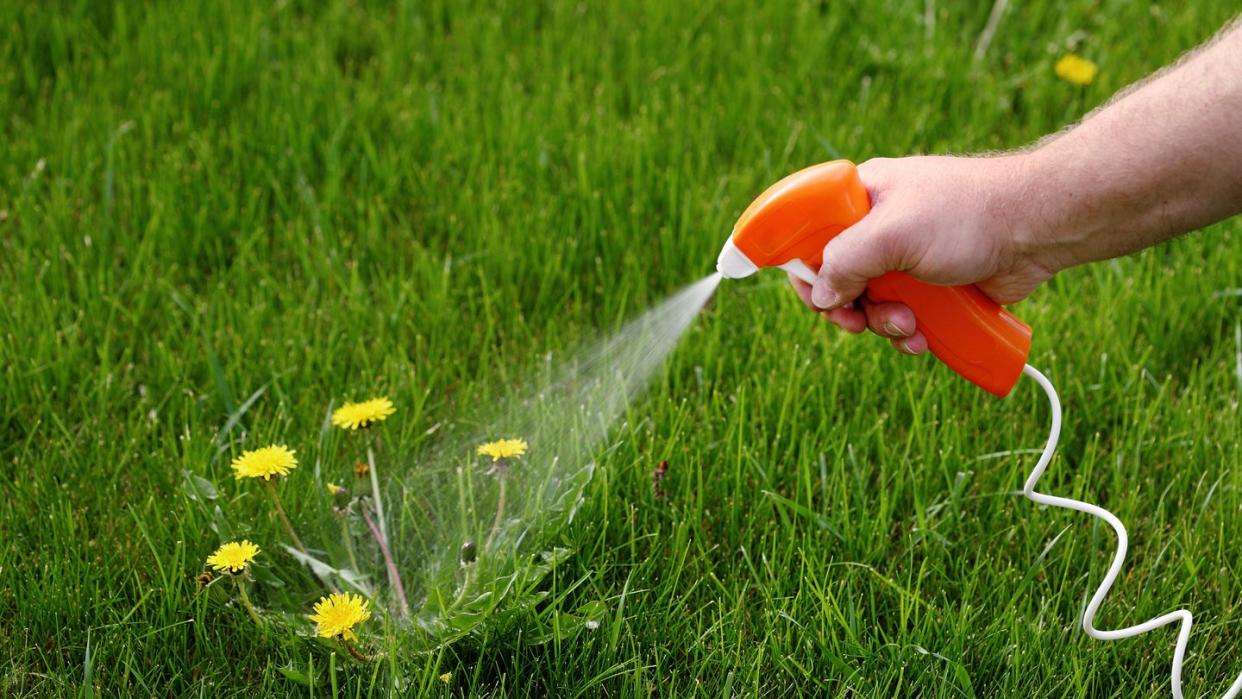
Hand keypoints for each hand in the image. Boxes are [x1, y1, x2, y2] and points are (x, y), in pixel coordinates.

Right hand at [788, 155, 1056, 354]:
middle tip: (859, 323)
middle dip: (849, 307)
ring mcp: (906, 256)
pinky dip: (909, 332)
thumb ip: (845, 262)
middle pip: (838, 278)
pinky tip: (925, 337)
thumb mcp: (891, 234)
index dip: (805, 268)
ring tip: (910, 325)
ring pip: (871, 303)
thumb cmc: (965, 216)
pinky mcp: (932, 283)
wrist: (1036, 229)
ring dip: (884, 323)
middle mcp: (879, 226)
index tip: (816, 297)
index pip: (811, 233)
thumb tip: (821, 297)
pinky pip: (903, 314)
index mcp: (861, 197)